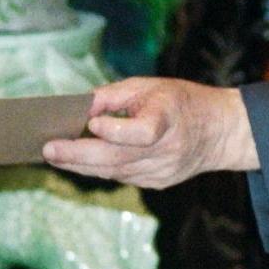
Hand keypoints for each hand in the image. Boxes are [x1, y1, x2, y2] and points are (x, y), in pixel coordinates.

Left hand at [40, 77, 258, 188]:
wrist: (219, 131)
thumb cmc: (180, 101)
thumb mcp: (150, 86)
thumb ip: (113, 96)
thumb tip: (80, 108)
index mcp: (169, 119)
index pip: (142, 132)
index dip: (115, 131)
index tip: (91, 124)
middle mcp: (167, 150)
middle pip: (118, 158)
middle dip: (79, 155)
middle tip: (49, 150)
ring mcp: (163, 171)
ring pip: (115, 172)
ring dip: (82, 165)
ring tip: (55, 155)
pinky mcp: (159, 183)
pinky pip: (122, 177)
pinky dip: (98, 169)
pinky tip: (78, 162)